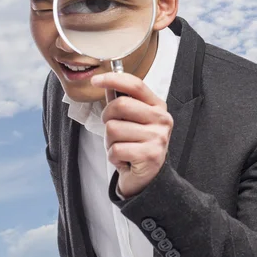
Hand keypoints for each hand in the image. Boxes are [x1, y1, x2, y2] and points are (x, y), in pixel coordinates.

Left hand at [91, 72, 172, 197]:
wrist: (148, 177)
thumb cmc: (136, 144)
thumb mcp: (130, 120)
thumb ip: (120, 101)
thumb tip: (105, 82)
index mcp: (157, 106)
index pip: (135, 85)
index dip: (113, 79)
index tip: (95, 80)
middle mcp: (161, 119)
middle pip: (120, 105)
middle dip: (107, 117)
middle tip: (112, 129)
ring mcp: (158, 137)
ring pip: (113, 129)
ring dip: (110, 140)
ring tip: (121, 146)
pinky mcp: (150, 155)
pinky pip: (116, 149)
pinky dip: (113, 156)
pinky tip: (124, 158)